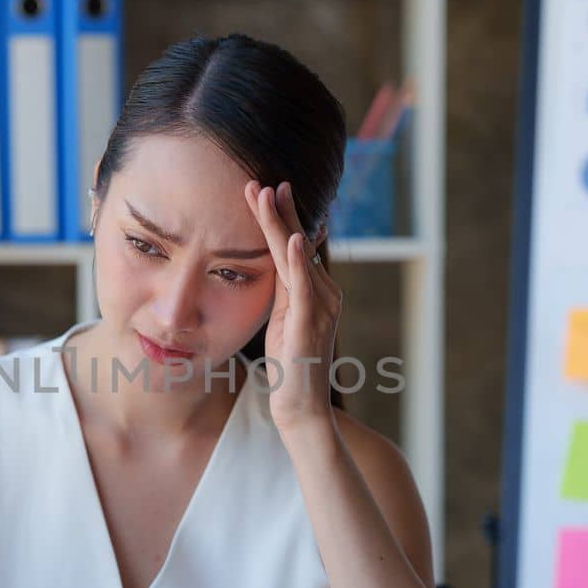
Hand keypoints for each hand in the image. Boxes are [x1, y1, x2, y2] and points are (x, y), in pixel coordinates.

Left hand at [244, 179, 342, 437]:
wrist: (302, 408)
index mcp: (315, 292)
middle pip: (298, 243)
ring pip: (298, 256)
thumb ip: (282, 292)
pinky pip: (305, 285)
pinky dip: (299, 260)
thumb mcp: (282, 321)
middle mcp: (324, 293)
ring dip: (284, 223)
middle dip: (281, 210)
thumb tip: (272, 265)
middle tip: (265, 179)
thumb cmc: (290, 367)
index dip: (279, 218)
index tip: (263, 189)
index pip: (294, 246)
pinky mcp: (312, 323)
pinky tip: (294, 238)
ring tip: (269, 194)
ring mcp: (321, 307)